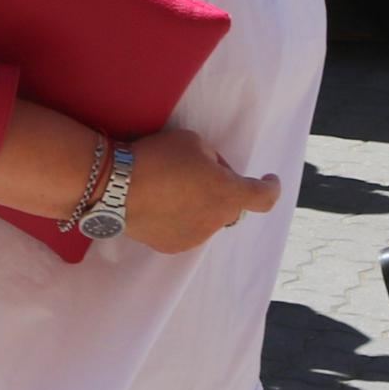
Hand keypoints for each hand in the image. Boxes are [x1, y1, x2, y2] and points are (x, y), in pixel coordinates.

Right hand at [119, 127, 284, 253]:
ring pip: (206, 219)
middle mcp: (217, 221)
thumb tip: (212, 174)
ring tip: (170, 189)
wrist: (117, 187)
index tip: (269, 180)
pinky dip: (179, 219)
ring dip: (199, 206)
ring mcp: (194, 238)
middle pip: (230, 207)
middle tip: (198, 175)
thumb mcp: (194, 142)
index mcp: (229, 194)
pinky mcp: (171, 247)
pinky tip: (158, 205)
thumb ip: (213, 160)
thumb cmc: (160, 158)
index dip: (271, 188)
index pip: (264, 198)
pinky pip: (184, 230)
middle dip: (222, 192)